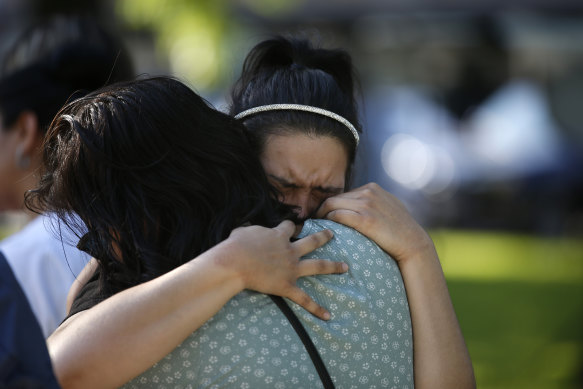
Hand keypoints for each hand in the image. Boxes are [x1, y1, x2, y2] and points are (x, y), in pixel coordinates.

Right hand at [223, 220, 347, 319]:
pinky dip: (316, 308)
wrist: (235, 263)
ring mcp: (291, 268)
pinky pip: (304, 299)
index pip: (289, 227)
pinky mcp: (287, 286)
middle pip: (312, 241)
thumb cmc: (235, 247)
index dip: (291, 226)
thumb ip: (247, 231)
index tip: (293, 226)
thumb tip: (243, 232)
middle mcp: (289, 250)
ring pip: (317, 266)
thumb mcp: (241, 232)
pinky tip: (327, 315)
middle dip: (323, 237)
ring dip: (333, 266)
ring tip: (346, 267)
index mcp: (278, 236)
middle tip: (332, 234)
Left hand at [316, 182, 434, 262]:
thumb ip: (373, 202)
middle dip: (320, 210)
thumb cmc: (399, 229)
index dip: (330, 206)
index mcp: (372, 188)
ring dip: (321, 216)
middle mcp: (369, 192)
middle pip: (334, 198)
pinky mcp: (366, 219)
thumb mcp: (387, 207)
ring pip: (332, 205)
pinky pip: (338, 216)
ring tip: (315, 227)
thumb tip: (357, 205)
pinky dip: (328, 221)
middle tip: (312, 222)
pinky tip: (324, 230)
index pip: (343, 194)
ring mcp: (367, 204)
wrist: (413, 243)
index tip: (322, 216)